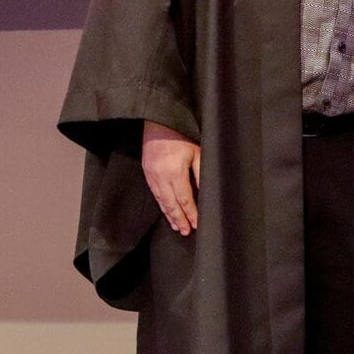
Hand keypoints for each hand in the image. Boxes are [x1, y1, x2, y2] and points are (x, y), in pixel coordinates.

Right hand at [142, 120, 199, 234]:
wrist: (158, 122)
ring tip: (176, 227)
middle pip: (172, 204)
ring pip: (161, 201)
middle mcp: (161, 177)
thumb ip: (200, 174)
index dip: (191, 214)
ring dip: (170, 215)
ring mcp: (152, 176)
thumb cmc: (181, 135)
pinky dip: (161, 205)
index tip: (197, 224)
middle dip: (180, 219)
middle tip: (186, 232)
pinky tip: (166, 211)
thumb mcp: (197, 152)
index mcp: (175, 172)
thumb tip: (206, 192)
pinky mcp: (147, 173)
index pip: (185, 199)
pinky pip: (154, 194)